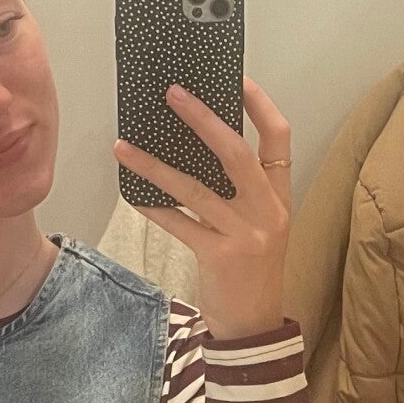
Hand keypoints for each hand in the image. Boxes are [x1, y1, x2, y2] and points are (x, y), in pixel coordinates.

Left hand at [114, 77, 291, 341]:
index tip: (235, 77)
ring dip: (156, 165)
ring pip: (196, 187)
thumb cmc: (250, 270)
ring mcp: (246, 234)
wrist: (254, 325)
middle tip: (173, 94)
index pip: (279, 138)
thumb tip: (194, 145)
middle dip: (204, 119)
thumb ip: (238, 190)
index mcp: (280, 196)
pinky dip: (155, 207)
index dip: (259, 104)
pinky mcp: (221, 256)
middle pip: (237, 152)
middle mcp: (268, 210)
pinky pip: (180, 224)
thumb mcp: (258, 224)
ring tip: (123, 145)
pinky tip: (133, 194)